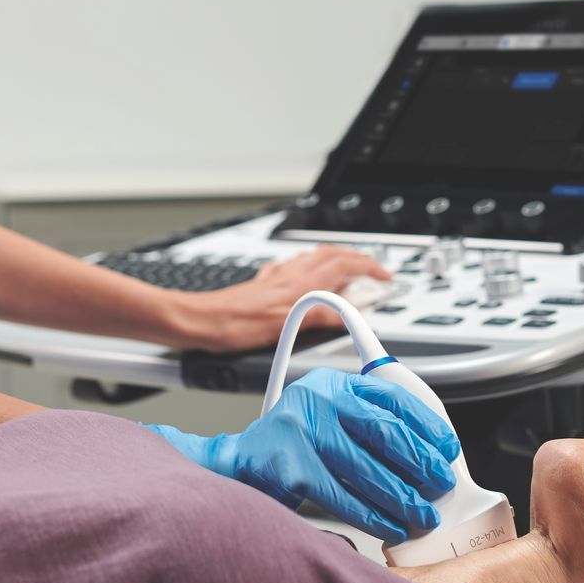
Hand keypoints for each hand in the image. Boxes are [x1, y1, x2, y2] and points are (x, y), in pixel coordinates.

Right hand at [142, 368, 459, 541]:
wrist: (232, 467)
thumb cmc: (288, 449)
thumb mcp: (326, 419)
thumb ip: (365, 426)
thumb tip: (425, 457)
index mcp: (332, 383)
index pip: (392, 397)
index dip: (427, 425)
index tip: (447, 448)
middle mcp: (317, 399)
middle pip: (386, 432)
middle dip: (421, 464)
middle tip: (439, 486)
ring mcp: (301, 431)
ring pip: (368, 469)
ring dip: (402, 497)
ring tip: (420, 514)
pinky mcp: (290, 467)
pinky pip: (343, 496)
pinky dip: (373, 515)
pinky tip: (389, 526)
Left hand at [170, 245, 391, 351]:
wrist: (198, 321)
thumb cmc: (232, 326)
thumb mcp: (283, 328)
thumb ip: (319, 318)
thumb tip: (349, 314)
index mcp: (299, 285)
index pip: (343, 264)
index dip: (369, 267)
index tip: (385, 277)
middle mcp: (289, 276)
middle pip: (331, 254)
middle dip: (357, 259)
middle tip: (373, 271)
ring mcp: (275, 279)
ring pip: (313, 258)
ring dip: (335, 260)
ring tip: (347, 272)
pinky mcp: (262, 286)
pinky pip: (291, 268)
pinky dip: (308, 268)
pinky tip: (303, 277)